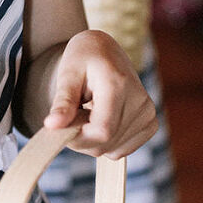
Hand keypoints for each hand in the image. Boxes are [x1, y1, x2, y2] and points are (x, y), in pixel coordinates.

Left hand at [42, 30, 156, 156]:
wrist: (105, 51)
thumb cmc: (83, 59)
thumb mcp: (68, 74)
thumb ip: (62, 102)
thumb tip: (52, 126)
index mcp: (119, 84)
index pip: (102, 131)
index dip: (77, 137)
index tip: (61, 126)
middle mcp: (140, 101)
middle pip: (106, 143)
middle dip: (81, 138)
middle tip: (71, 115)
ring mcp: (148, 113)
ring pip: (113, 151)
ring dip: (92, 140)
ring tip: (88, 113)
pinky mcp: (150, 123)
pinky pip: (122, 150)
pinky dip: (106, 143)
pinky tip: (102, 120)